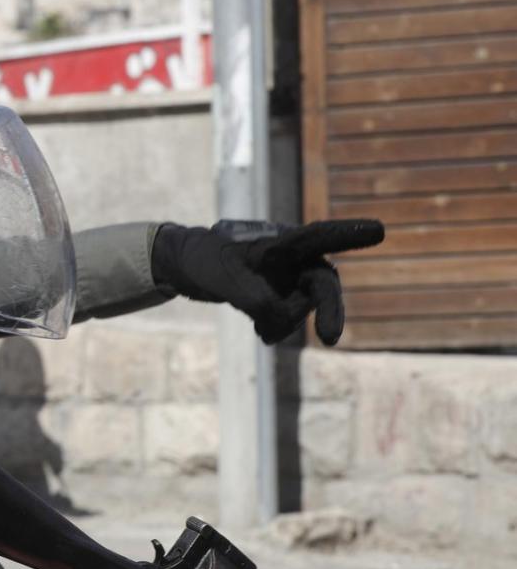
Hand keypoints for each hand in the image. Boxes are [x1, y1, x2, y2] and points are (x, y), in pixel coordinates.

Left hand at [149, 219, 384, 344]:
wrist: (188, 267)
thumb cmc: (205, 260)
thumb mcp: (224, 280)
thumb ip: (256, 299)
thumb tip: (283, 320)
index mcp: (283, 242)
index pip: (319, 237)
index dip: (349, 234)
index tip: (380, 230)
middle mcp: (296, 260)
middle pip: (324, 285)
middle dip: (329, 312)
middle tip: (331, 338)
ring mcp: (292, 280)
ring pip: (303, 309)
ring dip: (282, 322)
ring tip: (259, 326)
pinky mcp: (284, 298)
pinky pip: (288, 320)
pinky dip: (275, 328)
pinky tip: (261, 332)